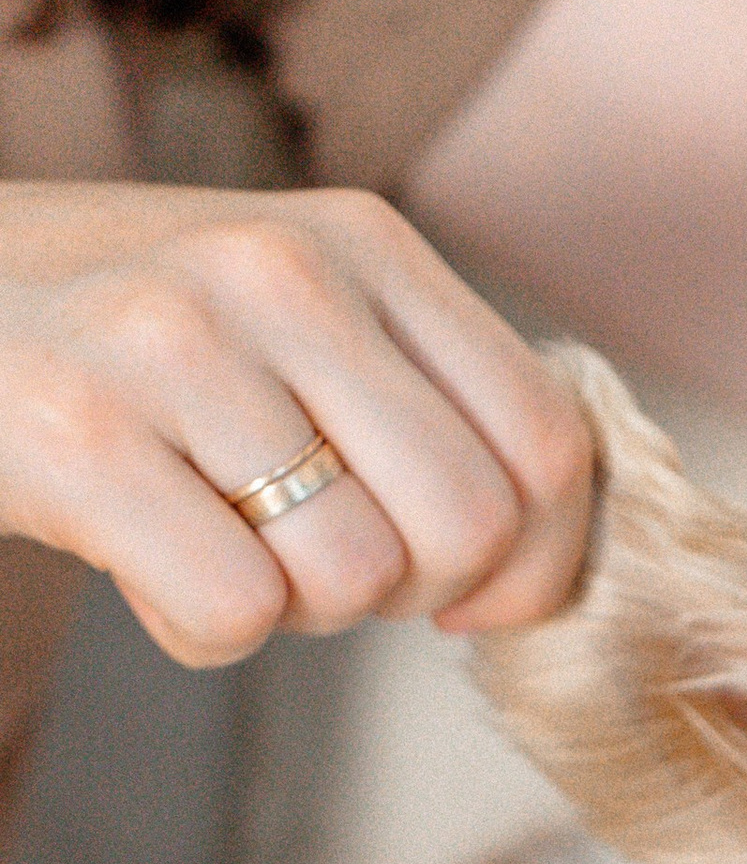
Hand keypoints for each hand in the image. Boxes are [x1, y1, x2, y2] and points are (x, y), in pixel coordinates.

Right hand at [0, 183, 594, 666]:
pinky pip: (235, 612)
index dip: (536, 557)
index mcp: (363, 237)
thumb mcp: (288, 315)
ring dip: (292, 607)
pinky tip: (141, 556)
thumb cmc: (120, 340)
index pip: (549, 438)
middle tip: (319, 561)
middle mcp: (282, 269)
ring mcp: (177, 343)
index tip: (469, 593)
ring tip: (210, 534)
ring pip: (354, 579)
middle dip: (412, 591)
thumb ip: (419, 402)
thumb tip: (535, 572)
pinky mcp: (80, 435)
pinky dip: (198, 626)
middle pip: (471, 523)